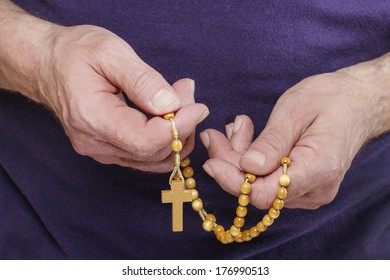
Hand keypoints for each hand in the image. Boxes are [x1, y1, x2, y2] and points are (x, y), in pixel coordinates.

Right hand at [30, 25, 208, 171]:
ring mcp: (101, 151)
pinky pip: (145, 156)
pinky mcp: (108, 151)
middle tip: (188, 93)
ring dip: (177, 134)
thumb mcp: (110, 53)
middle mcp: (96, 144)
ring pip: (153, 159)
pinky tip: (169, 115)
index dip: (180, 126)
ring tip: (181, 100)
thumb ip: (143, 81)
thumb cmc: (74, 54)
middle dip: (182, 126)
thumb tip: (172, 106)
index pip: (147, 141)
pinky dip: (165, 140)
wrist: (47, 65)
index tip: (198, 106)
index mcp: (93, 119)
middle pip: (154, 152)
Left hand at [201, 57, 389, 209]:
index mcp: (317, 169)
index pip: (265, 194)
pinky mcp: (303, 185)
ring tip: (237, 127)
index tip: (211, 161)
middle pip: (258, 191)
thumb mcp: (296, 110)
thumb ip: (272, 142)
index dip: (233, 181)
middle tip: (215, 136)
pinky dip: (254, 161)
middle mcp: (314, 189)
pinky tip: (249, 137)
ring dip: (241, 159)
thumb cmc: (332, 99)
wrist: (359, 101)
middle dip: (231, 164)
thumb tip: (247, 167)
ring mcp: (310, 190)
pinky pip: (269, 179)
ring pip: (260, 185)